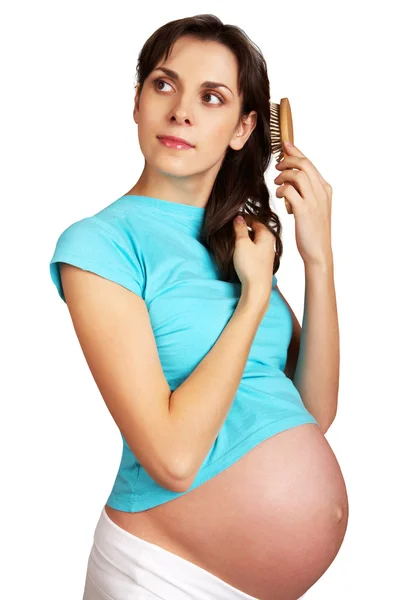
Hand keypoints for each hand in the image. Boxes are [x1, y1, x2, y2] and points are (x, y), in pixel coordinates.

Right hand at [233, 214, 274, 294]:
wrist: (257, 288)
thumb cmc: (250, 265)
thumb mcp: (242, 243)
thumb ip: (240, 229)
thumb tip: (239, 218)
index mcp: (267, 234)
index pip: (254, 220)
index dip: (243, 218)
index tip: (232, 218)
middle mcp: (270, 242)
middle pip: (255, 230)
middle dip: (243, 228)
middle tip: (230, 228)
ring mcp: (267, 253)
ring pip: (254, 240)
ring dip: (244, 238)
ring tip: (233, 240)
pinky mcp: (262, 262)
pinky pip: (254, 249)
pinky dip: (246, 247)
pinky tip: (239, 252)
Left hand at [273, 140, 332, 265]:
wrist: (318, 251)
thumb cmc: (313, 231)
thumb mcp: (313, 207)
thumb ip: (306, 192)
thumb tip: (291, 179)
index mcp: (325, 189)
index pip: (310, 164)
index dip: (296, 152)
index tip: (285, 145)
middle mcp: (321, 192)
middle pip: (304, 165)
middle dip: (288, 161)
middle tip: (277, 165)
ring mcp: (314, 201)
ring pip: (297, 176)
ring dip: (283, 176)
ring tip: (277, 183)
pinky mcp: (303, 211)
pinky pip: (289, 191)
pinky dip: (281, 190)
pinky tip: (279, 195)